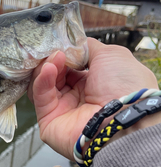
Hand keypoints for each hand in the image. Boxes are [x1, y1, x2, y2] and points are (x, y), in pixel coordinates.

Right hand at [27, 38, 158, 160]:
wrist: (123, 119)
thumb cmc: (125, 88)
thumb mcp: (112, 55)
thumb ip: (89, 48)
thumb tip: (74, 44)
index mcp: (94, 84)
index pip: (70, 67)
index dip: (64, 54)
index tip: (60, 44)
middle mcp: (78, 98)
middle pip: (54, 74)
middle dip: (53, 59)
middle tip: (55, 50)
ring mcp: (62, 111)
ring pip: (44, 85)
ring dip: (47, 67)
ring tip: (55, 58)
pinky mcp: (49, 122)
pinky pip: (41, 98)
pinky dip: (42, 81)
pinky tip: (49, 68)